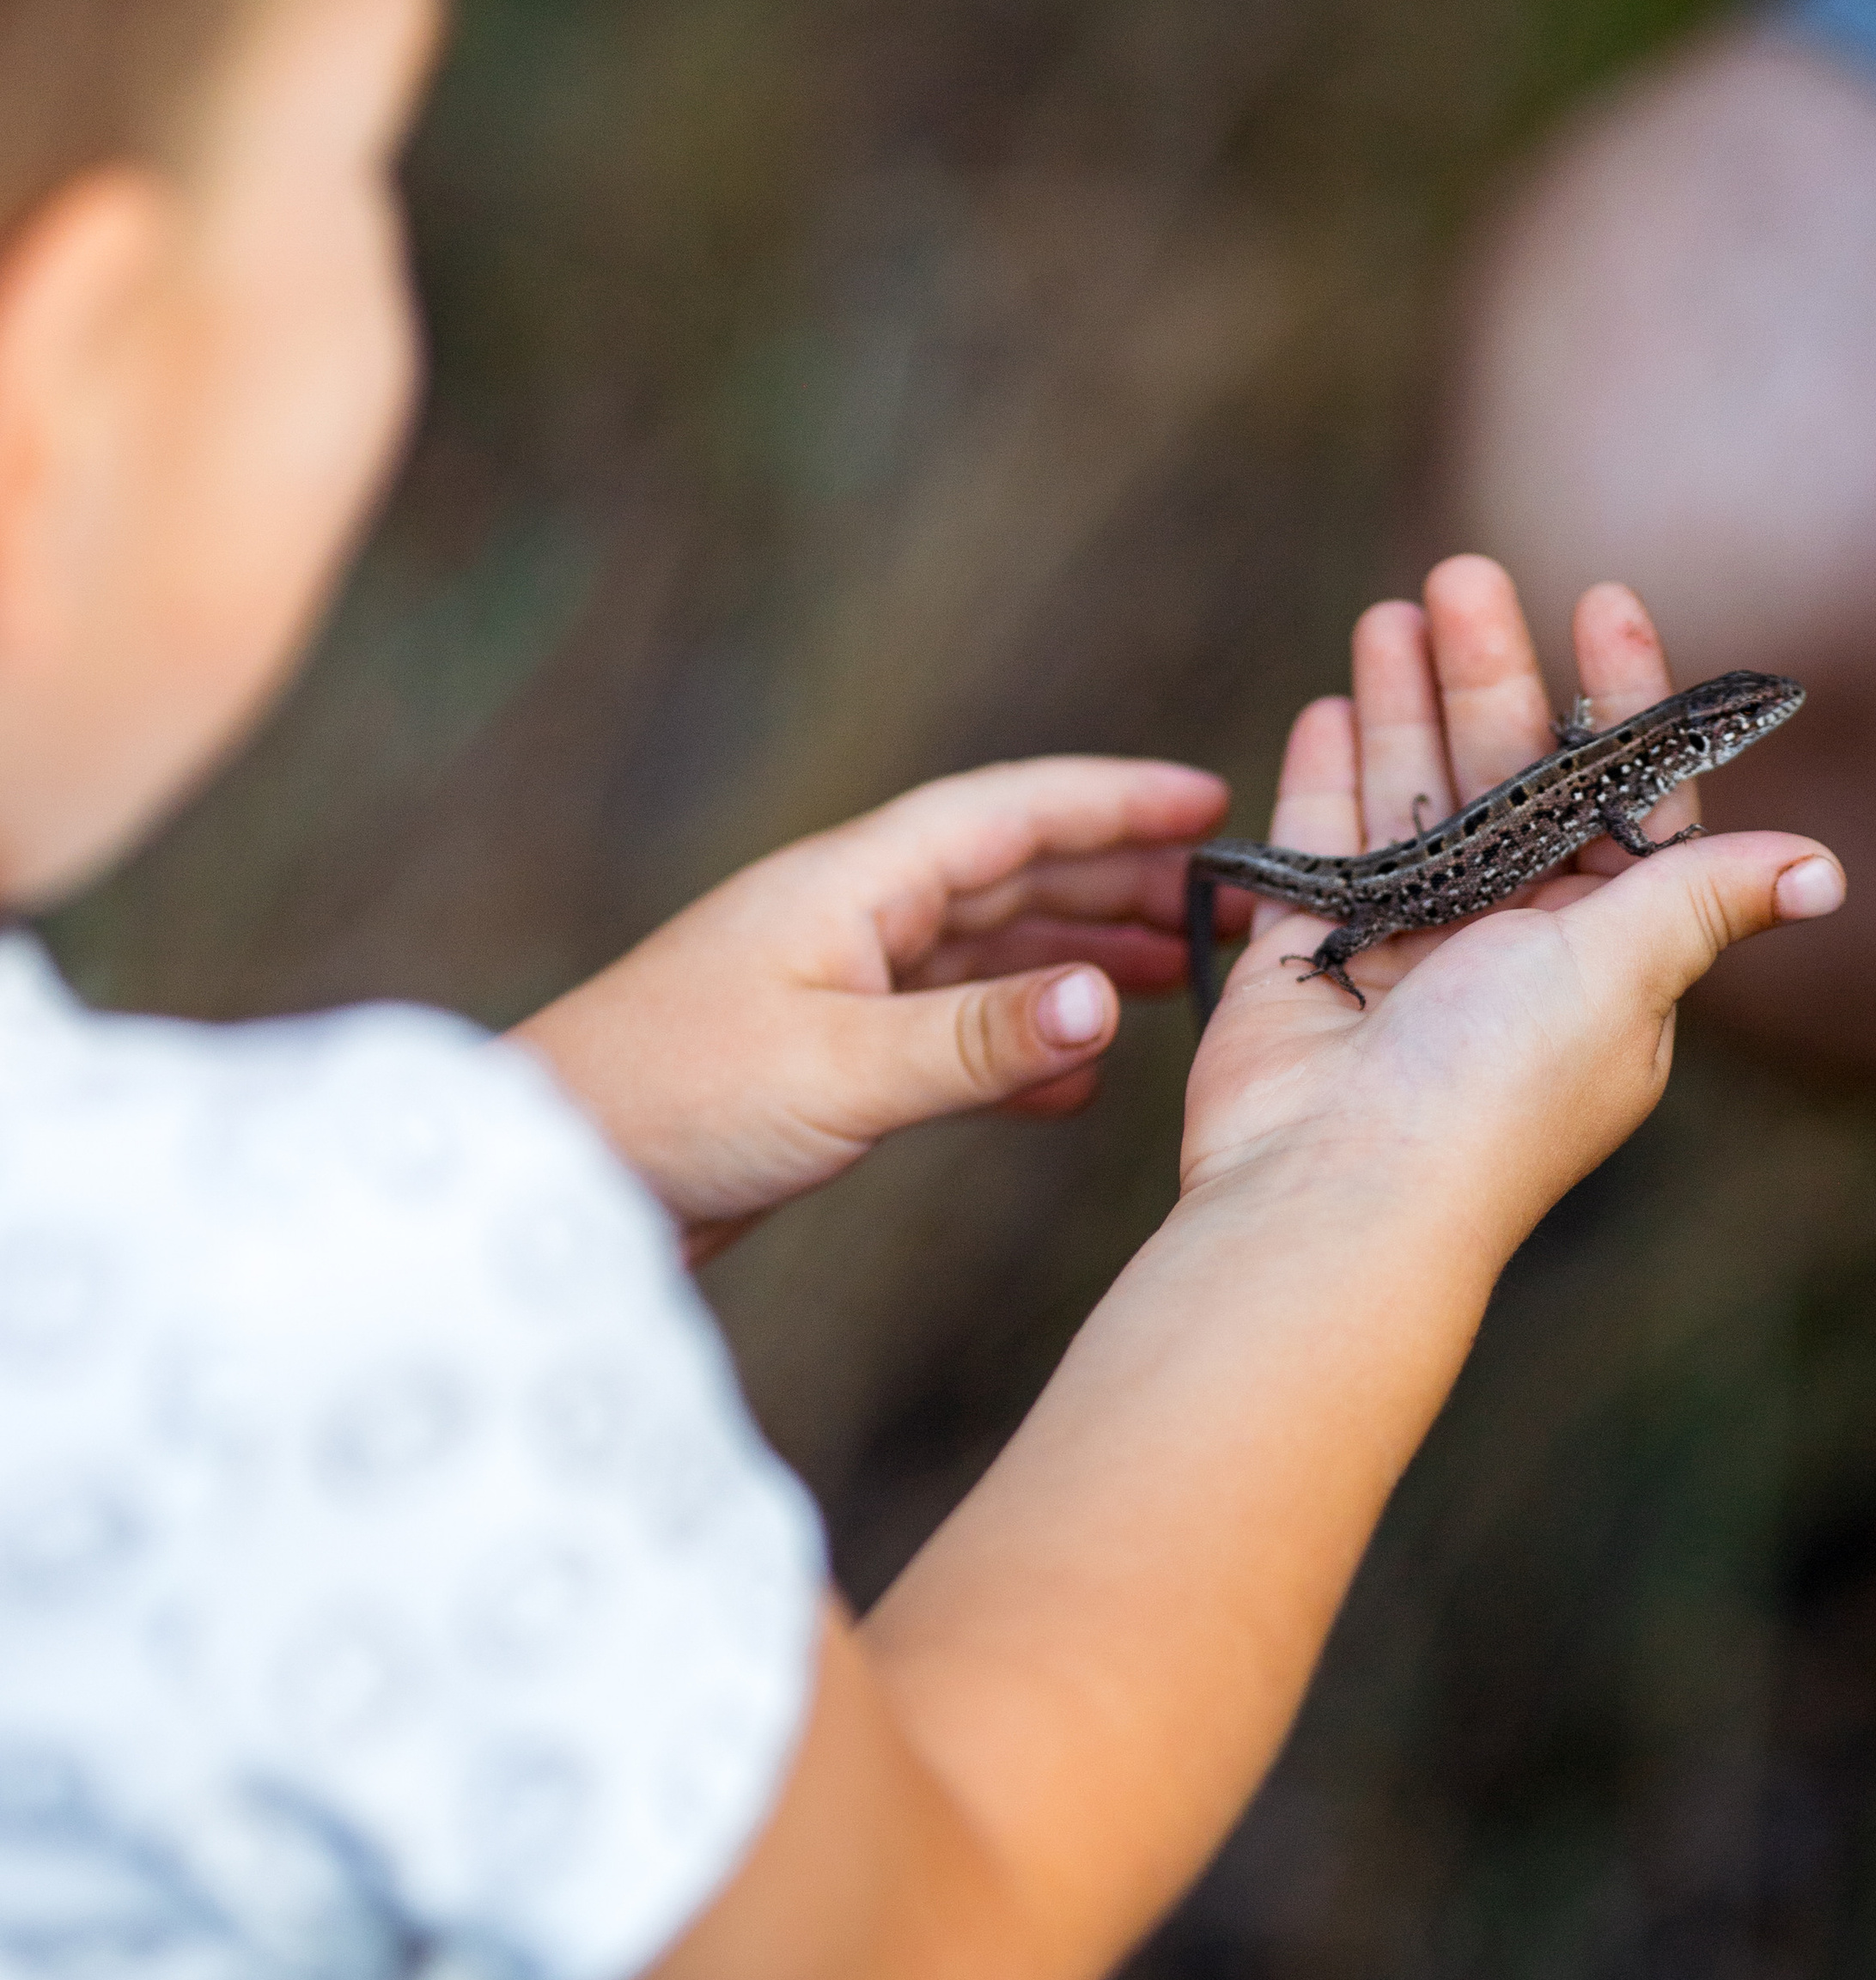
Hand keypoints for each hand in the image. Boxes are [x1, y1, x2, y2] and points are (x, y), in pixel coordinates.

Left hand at [514, 756, 1232, 1255]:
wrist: (549, 1177)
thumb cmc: (668, 1105)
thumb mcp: (840, 1071)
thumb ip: (978, 1040)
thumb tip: (1109, 1002)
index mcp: (851, 885)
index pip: (1008, 815)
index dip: (1112, 803)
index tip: (1208, 801)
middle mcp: (849, 920)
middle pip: (1007, 876)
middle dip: (1116, 883)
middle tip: (1222, 907)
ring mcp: (834, 989)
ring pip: (984, 954)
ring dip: (1078, 961)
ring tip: (1175, 981)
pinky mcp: (820, 1062)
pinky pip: (947, 1033)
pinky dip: (1019, 1047)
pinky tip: (1075, 1081)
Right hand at [1182, 555, 1844, 1257]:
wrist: (1335, 1192)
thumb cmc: (1494, 1091)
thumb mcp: (1623, 977)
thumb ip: (1700, 898)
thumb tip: (1824, 872)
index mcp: (1602, 952)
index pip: (1622, 799)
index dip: (1620, 699)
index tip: (1604, 599)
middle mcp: (1507, 942)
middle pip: (1506, 777)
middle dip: (1489, 674)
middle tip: (1465, 572)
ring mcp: (1404, 943)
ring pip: (1410, 793)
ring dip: (1404, 700)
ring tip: (1392, 608)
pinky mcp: (1309, 954)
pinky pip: (1322, 842)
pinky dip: (1328, 773)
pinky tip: (1333, 703)